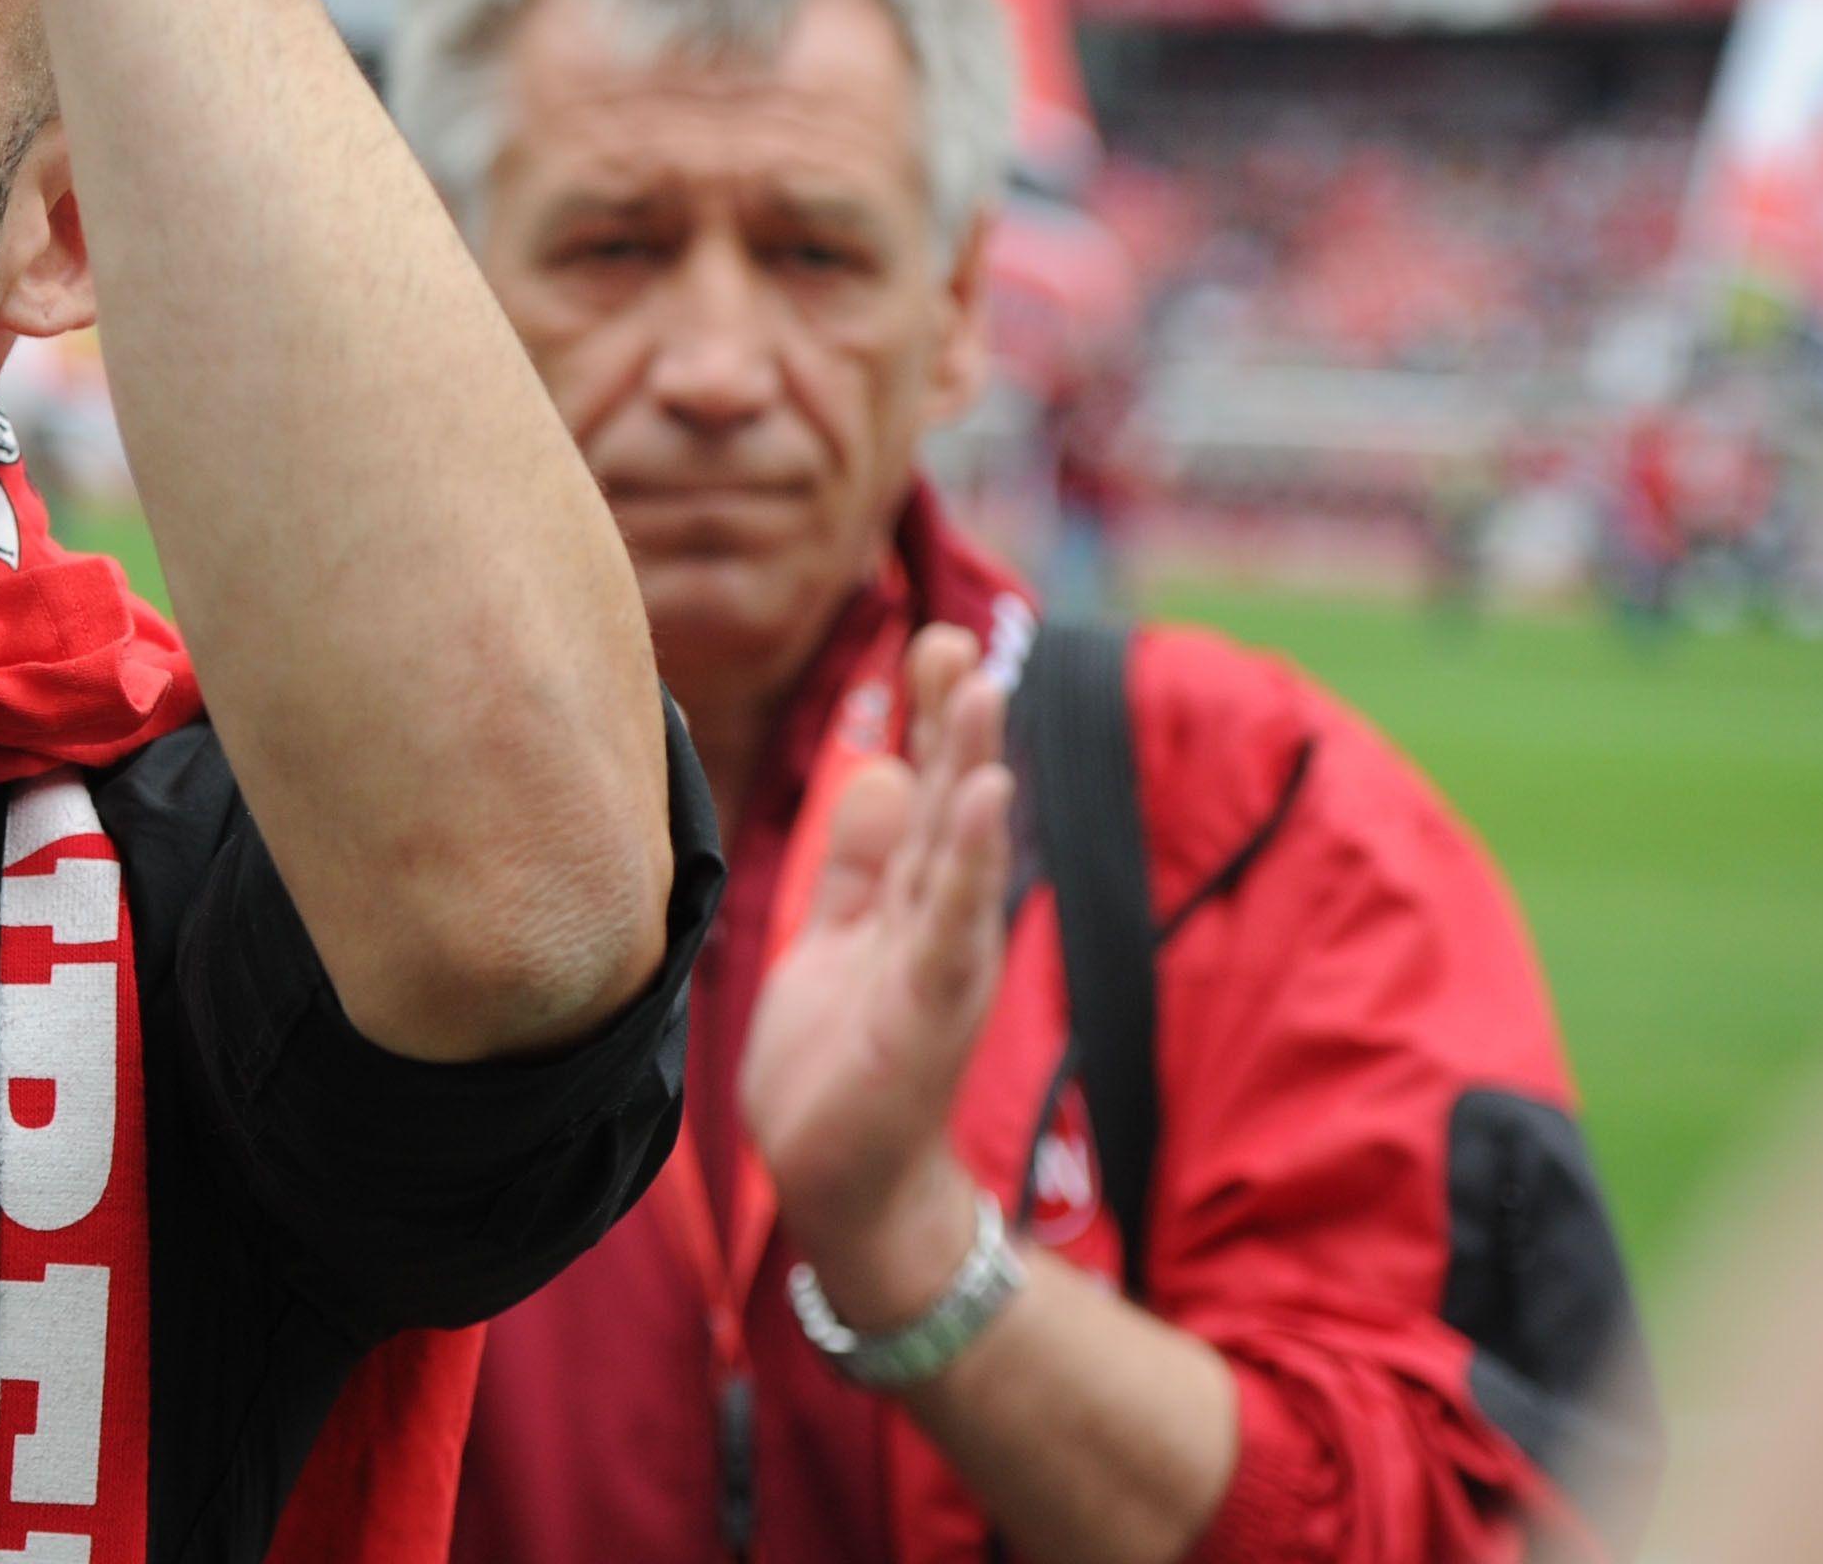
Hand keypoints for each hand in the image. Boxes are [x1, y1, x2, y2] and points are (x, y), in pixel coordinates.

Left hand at [741, 621, 1016, 1327]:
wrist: (845, 1184)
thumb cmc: (842, 1064)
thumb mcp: (837, 938)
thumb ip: (858, 862)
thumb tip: (879, 769)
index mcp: (912, 900)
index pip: (926, 790)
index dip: (930, 719)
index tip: (935, 640)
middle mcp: (940, 922)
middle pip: (953, 804)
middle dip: (957, 723)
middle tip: (962, 638)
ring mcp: (941, 965)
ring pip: (963, 852)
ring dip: (974, 770)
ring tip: (984, 694)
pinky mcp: (928, 1014)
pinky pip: (951, 927)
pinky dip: (972, 867)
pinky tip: (985, 806)